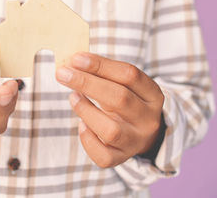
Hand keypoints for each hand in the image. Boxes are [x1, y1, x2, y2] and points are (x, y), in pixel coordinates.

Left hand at [56, 52, 164, 167]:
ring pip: (111, 130)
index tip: (76, 58)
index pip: (129, 75)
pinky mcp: (122, 157)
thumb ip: (102, 73)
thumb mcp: (122, 85)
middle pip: (120, 99)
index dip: (101, 65)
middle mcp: (148, 119)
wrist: (142, 133)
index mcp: (153, 94)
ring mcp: (136, 141)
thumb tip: (71, 63)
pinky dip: (87, 139)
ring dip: (86, 110)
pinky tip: (81, 124)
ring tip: (73, 97)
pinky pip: (103, 155)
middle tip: (63, 74)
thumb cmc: (124, 102)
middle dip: (87, 83)